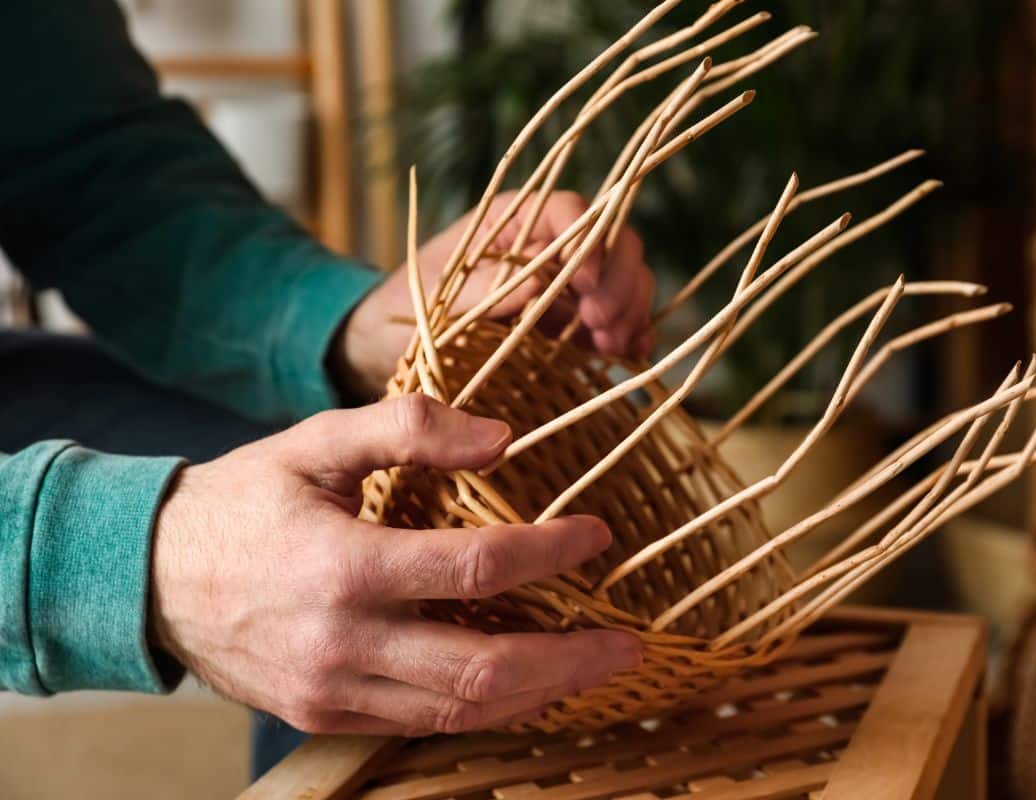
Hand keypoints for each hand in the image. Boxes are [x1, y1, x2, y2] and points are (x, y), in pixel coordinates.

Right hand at [150, 395, 642, 735]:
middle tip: (627, 641)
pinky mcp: (327, 717)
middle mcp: (343, 643)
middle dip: (570, 659)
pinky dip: (485, 709)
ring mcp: (334, 692)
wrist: (151, 578)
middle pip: (484, 667)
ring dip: (540, 692)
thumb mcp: (316, 440)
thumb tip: (502, 438)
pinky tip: (525, 686)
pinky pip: (424, 724)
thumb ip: (410, 428)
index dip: (549, 551)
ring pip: (461, 710)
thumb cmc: (243, 500)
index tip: (596, 534)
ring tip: (594, 669)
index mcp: (343, 565)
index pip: (476, 567)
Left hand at [335, 191, 655, 398]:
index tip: (586, 288)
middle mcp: (547, 243)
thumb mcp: (433, 300)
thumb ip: (485, 288)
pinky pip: (615, 317)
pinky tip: (632, 353)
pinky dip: (630, 333)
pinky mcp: (571, 321)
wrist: (386, 347)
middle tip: (601, 324)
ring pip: (622, 277)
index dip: (590, 243)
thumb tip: (540, 282)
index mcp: (513, 219)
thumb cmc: (402, 312)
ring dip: (628, 309)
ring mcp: (564, 282)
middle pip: (611, 241)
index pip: (571, 211)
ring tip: (613, 346)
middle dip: (617, 281)